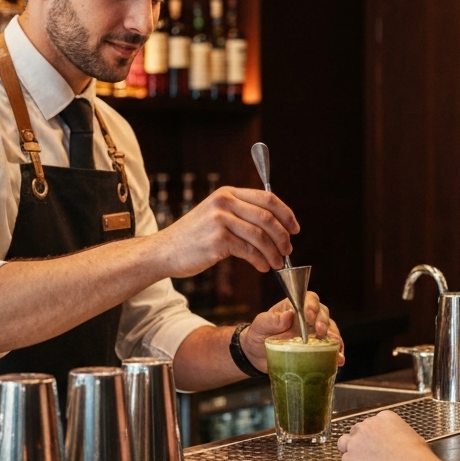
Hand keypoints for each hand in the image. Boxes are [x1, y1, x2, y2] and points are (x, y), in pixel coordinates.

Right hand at [154, 187, 298, 276]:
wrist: (164, 252)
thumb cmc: (193, 238)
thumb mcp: (215, 215)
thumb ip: (240, 214)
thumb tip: (275, 225)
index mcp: (227, 193)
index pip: (267, 198)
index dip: (286, 214)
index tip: (295, 228)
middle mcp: (224, 202)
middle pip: (267, 217)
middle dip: (283, 236)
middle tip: (288, 250)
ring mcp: (220, 220)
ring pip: (261, 236)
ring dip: (274, 252)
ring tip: (277, 263)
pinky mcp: (217, 240)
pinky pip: (249, 251)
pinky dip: (260, 260)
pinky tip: (263, 267)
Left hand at [239, 291, 345, 372]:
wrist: (257, 355)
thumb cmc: (258, 335)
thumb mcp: (259, 326)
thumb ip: (270, 320)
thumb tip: (287, 315)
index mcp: (294, 307)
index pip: (309, 299)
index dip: (311, 305)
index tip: (308, 316)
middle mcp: (308, 318)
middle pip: (323, 313)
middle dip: (324, 322)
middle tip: (320, 332)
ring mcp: (314, 333)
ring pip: (331, 330)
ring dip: (335, 338)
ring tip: (335, 348)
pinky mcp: (317, 348)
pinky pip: (331, 348)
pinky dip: (336, 353)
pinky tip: (339, 359)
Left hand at [337, 410, 437, 460]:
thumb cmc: (416, 453)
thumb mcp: (411, 435)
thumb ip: (399, 433)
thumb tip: (401, 440)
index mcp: (383, 417)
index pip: (372, 422)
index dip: (374, 434)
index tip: (378, 443)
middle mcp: (367, 425)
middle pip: (356, 430)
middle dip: (361, 440)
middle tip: (370, 453)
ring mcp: (356, 441)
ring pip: (344, 442)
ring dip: (349, 449)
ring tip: (360, 460)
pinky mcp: (350, 457)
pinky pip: (345, 460)